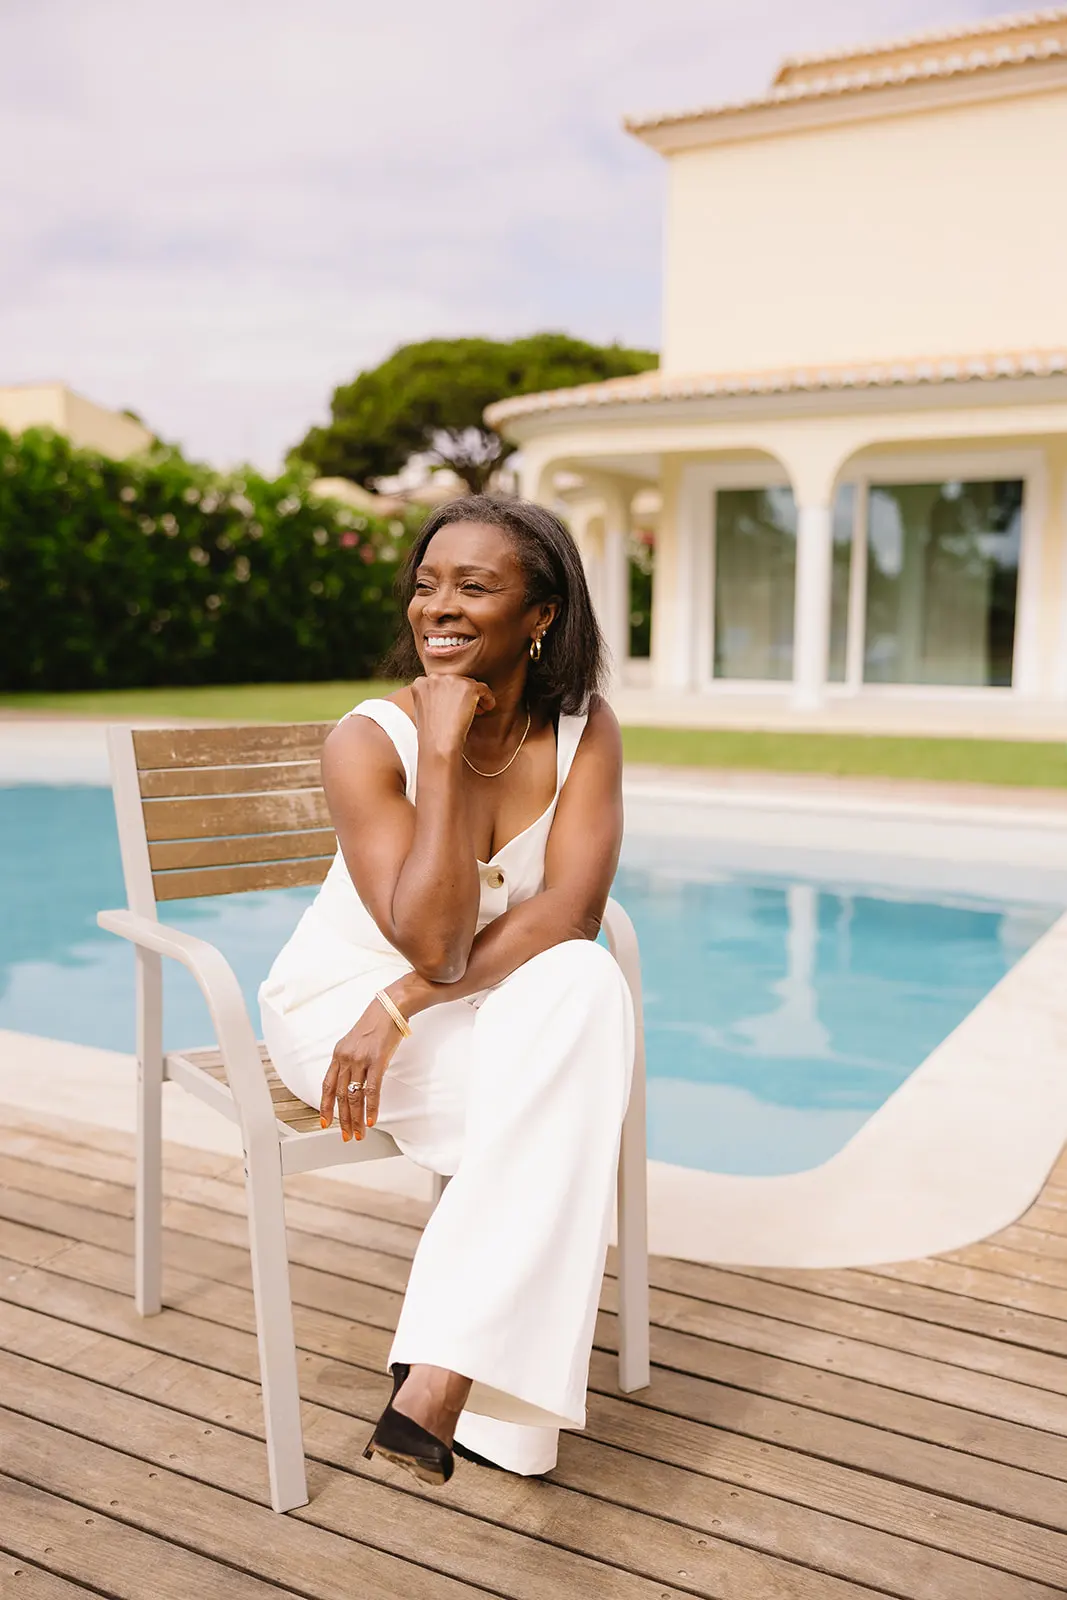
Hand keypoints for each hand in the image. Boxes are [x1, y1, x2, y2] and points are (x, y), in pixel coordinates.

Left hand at [320, 994, 405, 1140]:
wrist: (389, 1007)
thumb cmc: (376, 1024)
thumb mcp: (355, 1042)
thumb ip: (350, 1060)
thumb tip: (350, 1079)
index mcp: (338, 1054)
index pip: (327, 1085)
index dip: (325, 1106)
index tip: (325, 1122)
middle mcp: (346, 1058)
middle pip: (340, 1095)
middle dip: (343, 1119)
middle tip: (346, 1135)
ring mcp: (360, 1060)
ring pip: (354, 1096)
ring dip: (357, 1118)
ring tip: (359, 1133)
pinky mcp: (377, 1061)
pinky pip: (372, 1090)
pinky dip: (372, 1107)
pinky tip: (372, 1120)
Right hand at [410, 673, 494, 754]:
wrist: (439, 745)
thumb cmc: (432, 734)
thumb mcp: (424, 710)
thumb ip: (432, 696)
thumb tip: (448, 695)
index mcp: (420, 683)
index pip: (441, 683)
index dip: (450, 695)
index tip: (454, 706)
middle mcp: (435, 678)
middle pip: (456, 681)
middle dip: (462, 695)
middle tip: (466, 710)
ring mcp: (451, 681)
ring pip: (470, 684)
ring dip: (474, 698)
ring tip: (477, 711)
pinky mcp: (468, 687)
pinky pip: (484, 688)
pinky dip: (488, 698)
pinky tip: (487, 707)